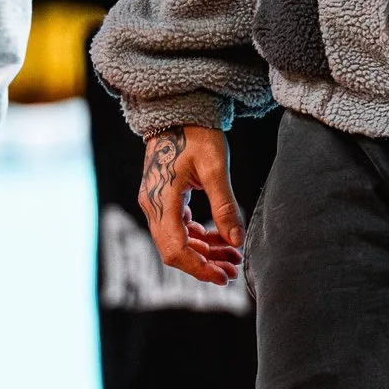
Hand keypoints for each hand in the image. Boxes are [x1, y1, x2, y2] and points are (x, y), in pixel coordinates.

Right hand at [139, 123, 241, 285]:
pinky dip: (198, 238)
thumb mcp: (215, 167)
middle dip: (204, 264)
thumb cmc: (196, 133)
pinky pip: (178, 229)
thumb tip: (237, 241)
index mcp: (161, 199)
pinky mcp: (162, 199)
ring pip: (177, 241)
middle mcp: (151, 205)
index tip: (223, 277)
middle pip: (174, 250)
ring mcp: (154, 203)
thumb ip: (225, 205)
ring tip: (232, 256)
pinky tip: (220, 238)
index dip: (198, 268)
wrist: (178, 110)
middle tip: (233, 270)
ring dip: (204, 253)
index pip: (175, 248)